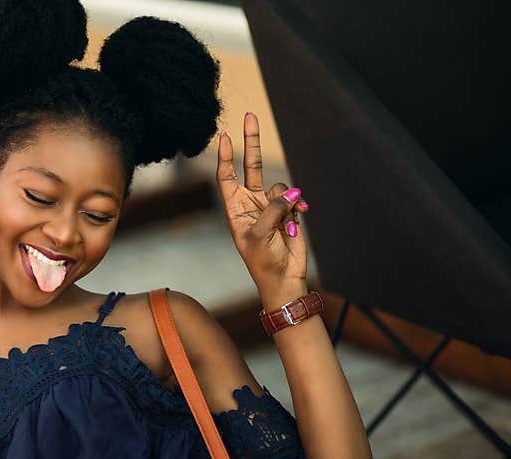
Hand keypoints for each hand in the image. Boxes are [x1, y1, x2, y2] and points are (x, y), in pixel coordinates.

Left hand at [216, 112, 308, 296]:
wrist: (284, 278)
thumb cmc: (263, 260)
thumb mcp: (259, 234)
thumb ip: (272, 209)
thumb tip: (291, 192)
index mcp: (235, 209)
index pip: (226, 176)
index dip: (224, 156)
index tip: (223, 135)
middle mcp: (251, 203)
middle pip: (250, 165)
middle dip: (251, 141)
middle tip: (249, 115)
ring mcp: (270, 206)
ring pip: (280, 185)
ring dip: (287, 198)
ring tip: (289, 220)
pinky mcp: (289, 211)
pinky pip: (295, 197)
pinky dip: (299, 204)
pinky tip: (301, 216)